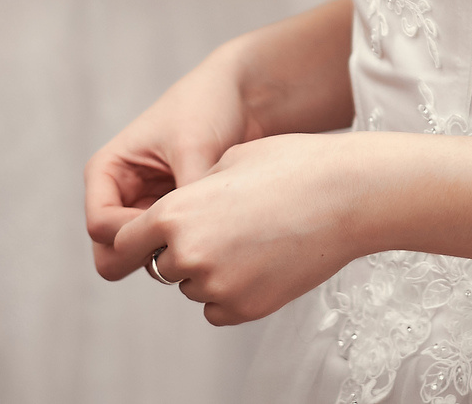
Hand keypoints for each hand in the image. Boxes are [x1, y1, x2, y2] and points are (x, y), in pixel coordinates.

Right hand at [84, 49, 260, 284]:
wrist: (242, 97)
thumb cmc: (208, 107)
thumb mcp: (194, 149)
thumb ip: (184, 197)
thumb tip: (187, 244)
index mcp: (106, 171)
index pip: (101, 227)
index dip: (134, 236)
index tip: (178, 227)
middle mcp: (118, 195)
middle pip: (111, 253)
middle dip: (144, 255)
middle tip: (188, 244)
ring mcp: (142, 211)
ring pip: (139, 258)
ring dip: (169, 254)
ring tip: (207, 233)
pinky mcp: (169, 221)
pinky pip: (167, 252)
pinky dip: (186, 249)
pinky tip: (215, 233)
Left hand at [99, 131, 373, 325]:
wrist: (346, 195)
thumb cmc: (291, 166)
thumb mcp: (228, 162)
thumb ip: (191, 193)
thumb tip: (175, 216)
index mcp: (174, 213)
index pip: (125, 242)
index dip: (139, 237)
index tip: (155, 235)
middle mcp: (187, 253)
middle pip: (162, 266)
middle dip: (182, 251)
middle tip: (224, 229)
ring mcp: (216, 285)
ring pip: (192, 287)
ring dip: (210, 271)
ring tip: (253, 240)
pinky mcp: (244, 308)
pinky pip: (217, 309)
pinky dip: (231, 293)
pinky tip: (261, 263)